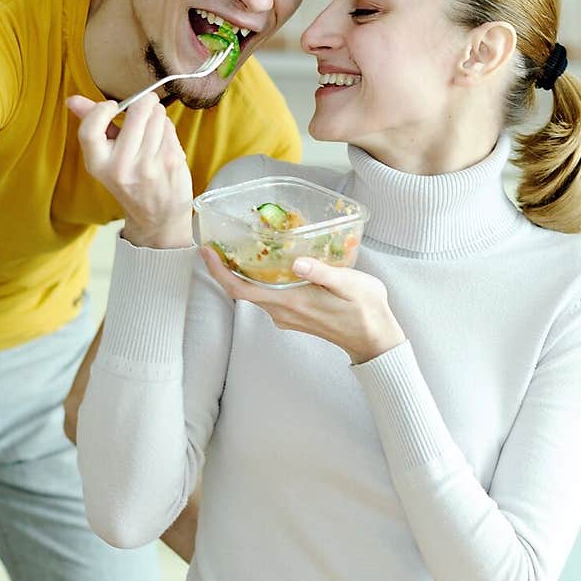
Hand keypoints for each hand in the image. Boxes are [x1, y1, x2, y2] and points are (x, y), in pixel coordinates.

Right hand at [66, 91, 193, 247]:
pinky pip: (169, 128)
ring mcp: (148, 165)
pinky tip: (163, 140)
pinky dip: (167, 127)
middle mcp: (122, 168)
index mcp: (98, 165)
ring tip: (153, 127)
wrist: (157, 217)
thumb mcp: (105, 158)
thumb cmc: (130, 181)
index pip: (90, 130)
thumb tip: (72, 99)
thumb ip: (92, 125)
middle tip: (145, 106)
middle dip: (143, 103)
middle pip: (136, 112)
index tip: (113, 106)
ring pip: (157, 116)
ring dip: (157, 114)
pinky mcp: (171, 162)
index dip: (101, 110)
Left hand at [201, 247, 405, 364]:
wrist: (374, 338)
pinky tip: (266, 262)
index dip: (220, 271)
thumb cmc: (364, 310)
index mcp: (290, 302)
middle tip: (217, 242)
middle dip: (225, 268)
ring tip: (238, 247)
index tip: (207, 251)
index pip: (241, 289)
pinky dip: (259, 280)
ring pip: (254, 294)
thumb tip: (297, 263)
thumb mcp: (349, 284)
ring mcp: (286, 316)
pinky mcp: (293, 316)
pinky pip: (267, 297)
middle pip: (242, 291)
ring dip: (242, 273)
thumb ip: (322, 272)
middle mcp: (282, 312)